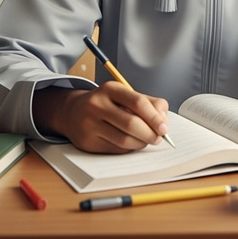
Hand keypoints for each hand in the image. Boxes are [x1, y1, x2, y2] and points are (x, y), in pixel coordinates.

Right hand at [33, 83, 169, 153]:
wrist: (73, 112)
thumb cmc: (106, 103)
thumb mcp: (125, 95)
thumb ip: (149, 103)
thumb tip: (163, 121)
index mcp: (110, 89)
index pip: (138, 103)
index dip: (154, 117)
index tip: (164, 128)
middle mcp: (97, 104)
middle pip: (132, 124)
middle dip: (150, 134)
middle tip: (158, 137)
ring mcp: (89, 124)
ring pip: (125, 140)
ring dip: (141, 143)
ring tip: (145, 140)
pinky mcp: (87, 142)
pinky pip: (116, 149)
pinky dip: (129, 148)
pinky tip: (131, 143)